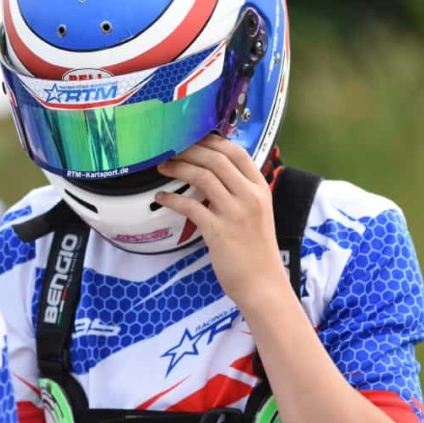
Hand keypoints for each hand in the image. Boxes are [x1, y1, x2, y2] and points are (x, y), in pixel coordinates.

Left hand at [156, 135, 288, 308]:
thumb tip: (212, 172)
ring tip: (162, 167)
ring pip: (203, 176)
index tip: (191, 138)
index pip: (236, 153)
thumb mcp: (258, 212)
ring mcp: (235, 213)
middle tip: (170, 150)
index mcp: (260, 188)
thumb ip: (240, 191)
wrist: (263, 284)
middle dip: (189, 150)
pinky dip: (172, 199)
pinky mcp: (218, 231)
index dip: (211, 141)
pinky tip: (161, 198)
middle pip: (216, 159)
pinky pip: (190, 206)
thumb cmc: (257, 249)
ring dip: (178, 168)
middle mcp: (250, 196)